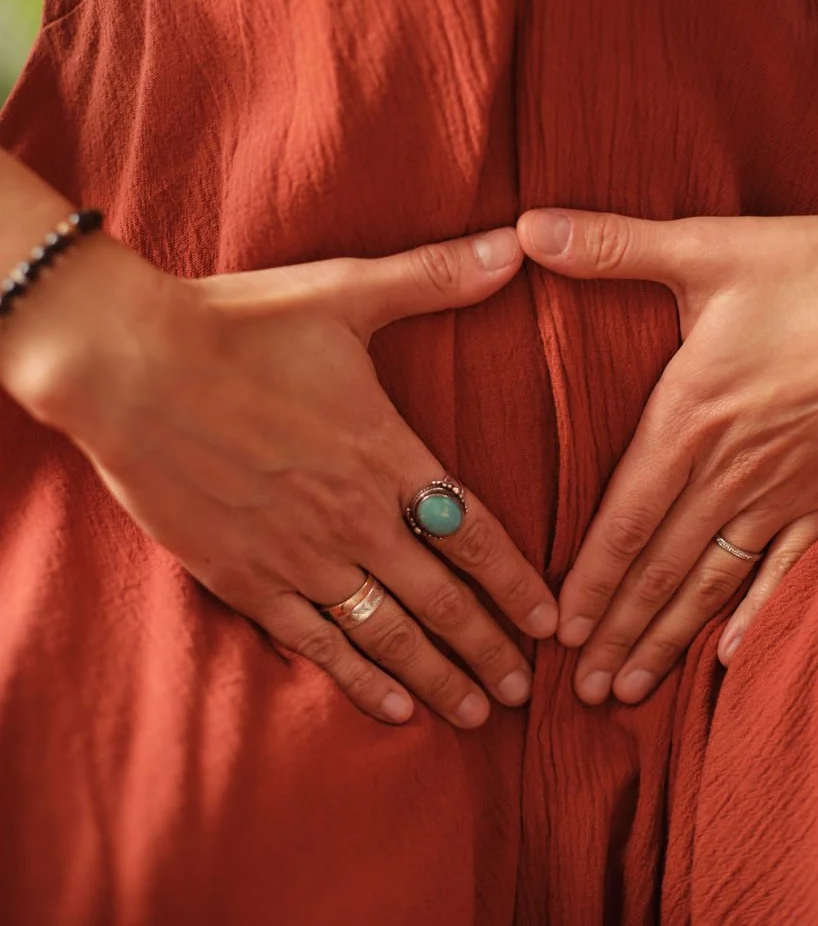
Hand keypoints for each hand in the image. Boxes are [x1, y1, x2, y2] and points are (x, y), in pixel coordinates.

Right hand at [4, 226, 557, 727]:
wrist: (128, 365)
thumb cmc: (239, 324)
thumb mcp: (344, 291)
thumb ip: (435, 277)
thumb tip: (515, 245)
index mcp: (383, 451)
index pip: (472, 532)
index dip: (516, 582)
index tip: (549, 621)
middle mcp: (351, 515)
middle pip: (440, 599)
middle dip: (487, 647)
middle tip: (523, 690)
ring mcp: (296, 553)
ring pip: (386, 632)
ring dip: (437, 675)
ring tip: (476, 712)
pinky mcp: (242, 575)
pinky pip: (314, 640)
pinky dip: (358, 677)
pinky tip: (392, 707)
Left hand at [518, 163, 817, 704]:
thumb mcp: (707, 248)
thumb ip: (611, 245)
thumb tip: (525, 226)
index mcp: (690, 418)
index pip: (623, 520)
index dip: (588, 581)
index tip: (557, 632)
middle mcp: (732, 470)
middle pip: (661, 568)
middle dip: (617, 632)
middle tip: (578, 692)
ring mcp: (786, 491)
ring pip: (713, 582)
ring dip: (669, 638)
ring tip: (631, 690)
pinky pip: (785, 571)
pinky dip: (755, 616)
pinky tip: (732, 656)